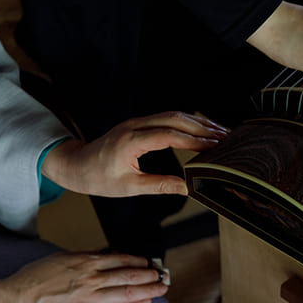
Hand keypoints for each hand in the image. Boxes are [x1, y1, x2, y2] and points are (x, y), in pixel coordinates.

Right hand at [2, 252, 166, 302]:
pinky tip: (144, 302)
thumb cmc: (35, 278)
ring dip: (147, 289)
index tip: (149, 262)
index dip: (138, 260)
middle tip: (163, 274)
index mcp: (86, 262)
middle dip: (149, 275)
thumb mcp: (64, 257)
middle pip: (128, 275)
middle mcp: (91, 279)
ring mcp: (89, 299)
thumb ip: (88, 256)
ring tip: (161, 287)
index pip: (121, 259)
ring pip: (126, 292)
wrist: (16, 300)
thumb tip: (108, 254)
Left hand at [42, 112, 227, 196]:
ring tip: (221, 132)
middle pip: (177, 119)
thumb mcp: (128, 188)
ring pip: (175, 114)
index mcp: (131, 141)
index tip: (215, 146)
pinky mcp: (141, 122)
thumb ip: (159, 185)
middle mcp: (136, 125)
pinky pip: (168, 117)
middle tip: (226, 137)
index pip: (170, 135)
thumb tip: (187, 187)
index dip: (194, 141)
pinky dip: (188, 122)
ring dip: (199, 122)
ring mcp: (138, 121)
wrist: (75, 164)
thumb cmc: (98, 178)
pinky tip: (202, 129)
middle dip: (204, 127)